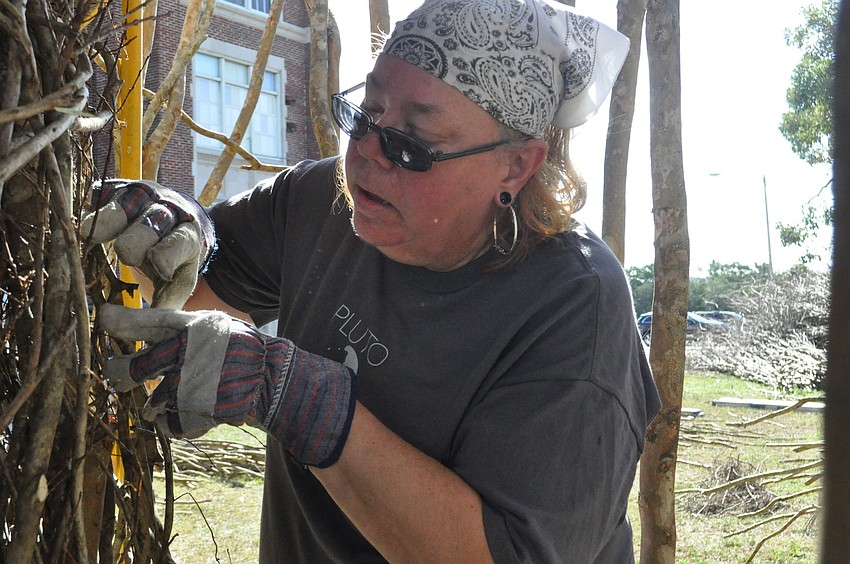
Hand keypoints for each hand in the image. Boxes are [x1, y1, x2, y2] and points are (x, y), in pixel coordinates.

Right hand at [81, 179, 214, 308]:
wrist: (177, 218)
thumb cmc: (175, 258)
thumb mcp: (180, 279)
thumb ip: (165, 302)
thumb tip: (136, 328)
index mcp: (188, 234)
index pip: (176, 245)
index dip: (164, 260)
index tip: (156, 272)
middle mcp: (166, 210)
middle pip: (145, 229)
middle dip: (134, 246)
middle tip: (128, 258)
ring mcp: (141, 196)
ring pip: (119, 209)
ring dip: (104, 225)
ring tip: (89, 239)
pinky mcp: (117, 188)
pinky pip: (100, 195)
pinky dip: (90, 210)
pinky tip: (84, 224)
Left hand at [98, 304, 355, 467]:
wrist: (275, 380)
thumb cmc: (244, 351)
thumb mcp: (218, 328)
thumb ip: (184, 330)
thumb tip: (146, 334)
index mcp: (193, 328)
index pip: (150, 322)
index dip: (124, 322)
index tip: (103, 319)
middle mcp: (187, 353)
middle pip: (136, 367)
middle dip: (119, 372)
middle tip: (113, 374)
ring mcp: (191, 383)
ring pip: (153, 400)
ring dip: (155, 404)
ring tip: (163, 403)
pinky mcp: (197, 410)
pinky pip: (170, 424)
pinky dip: (173, 423)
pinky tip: (184, 416)